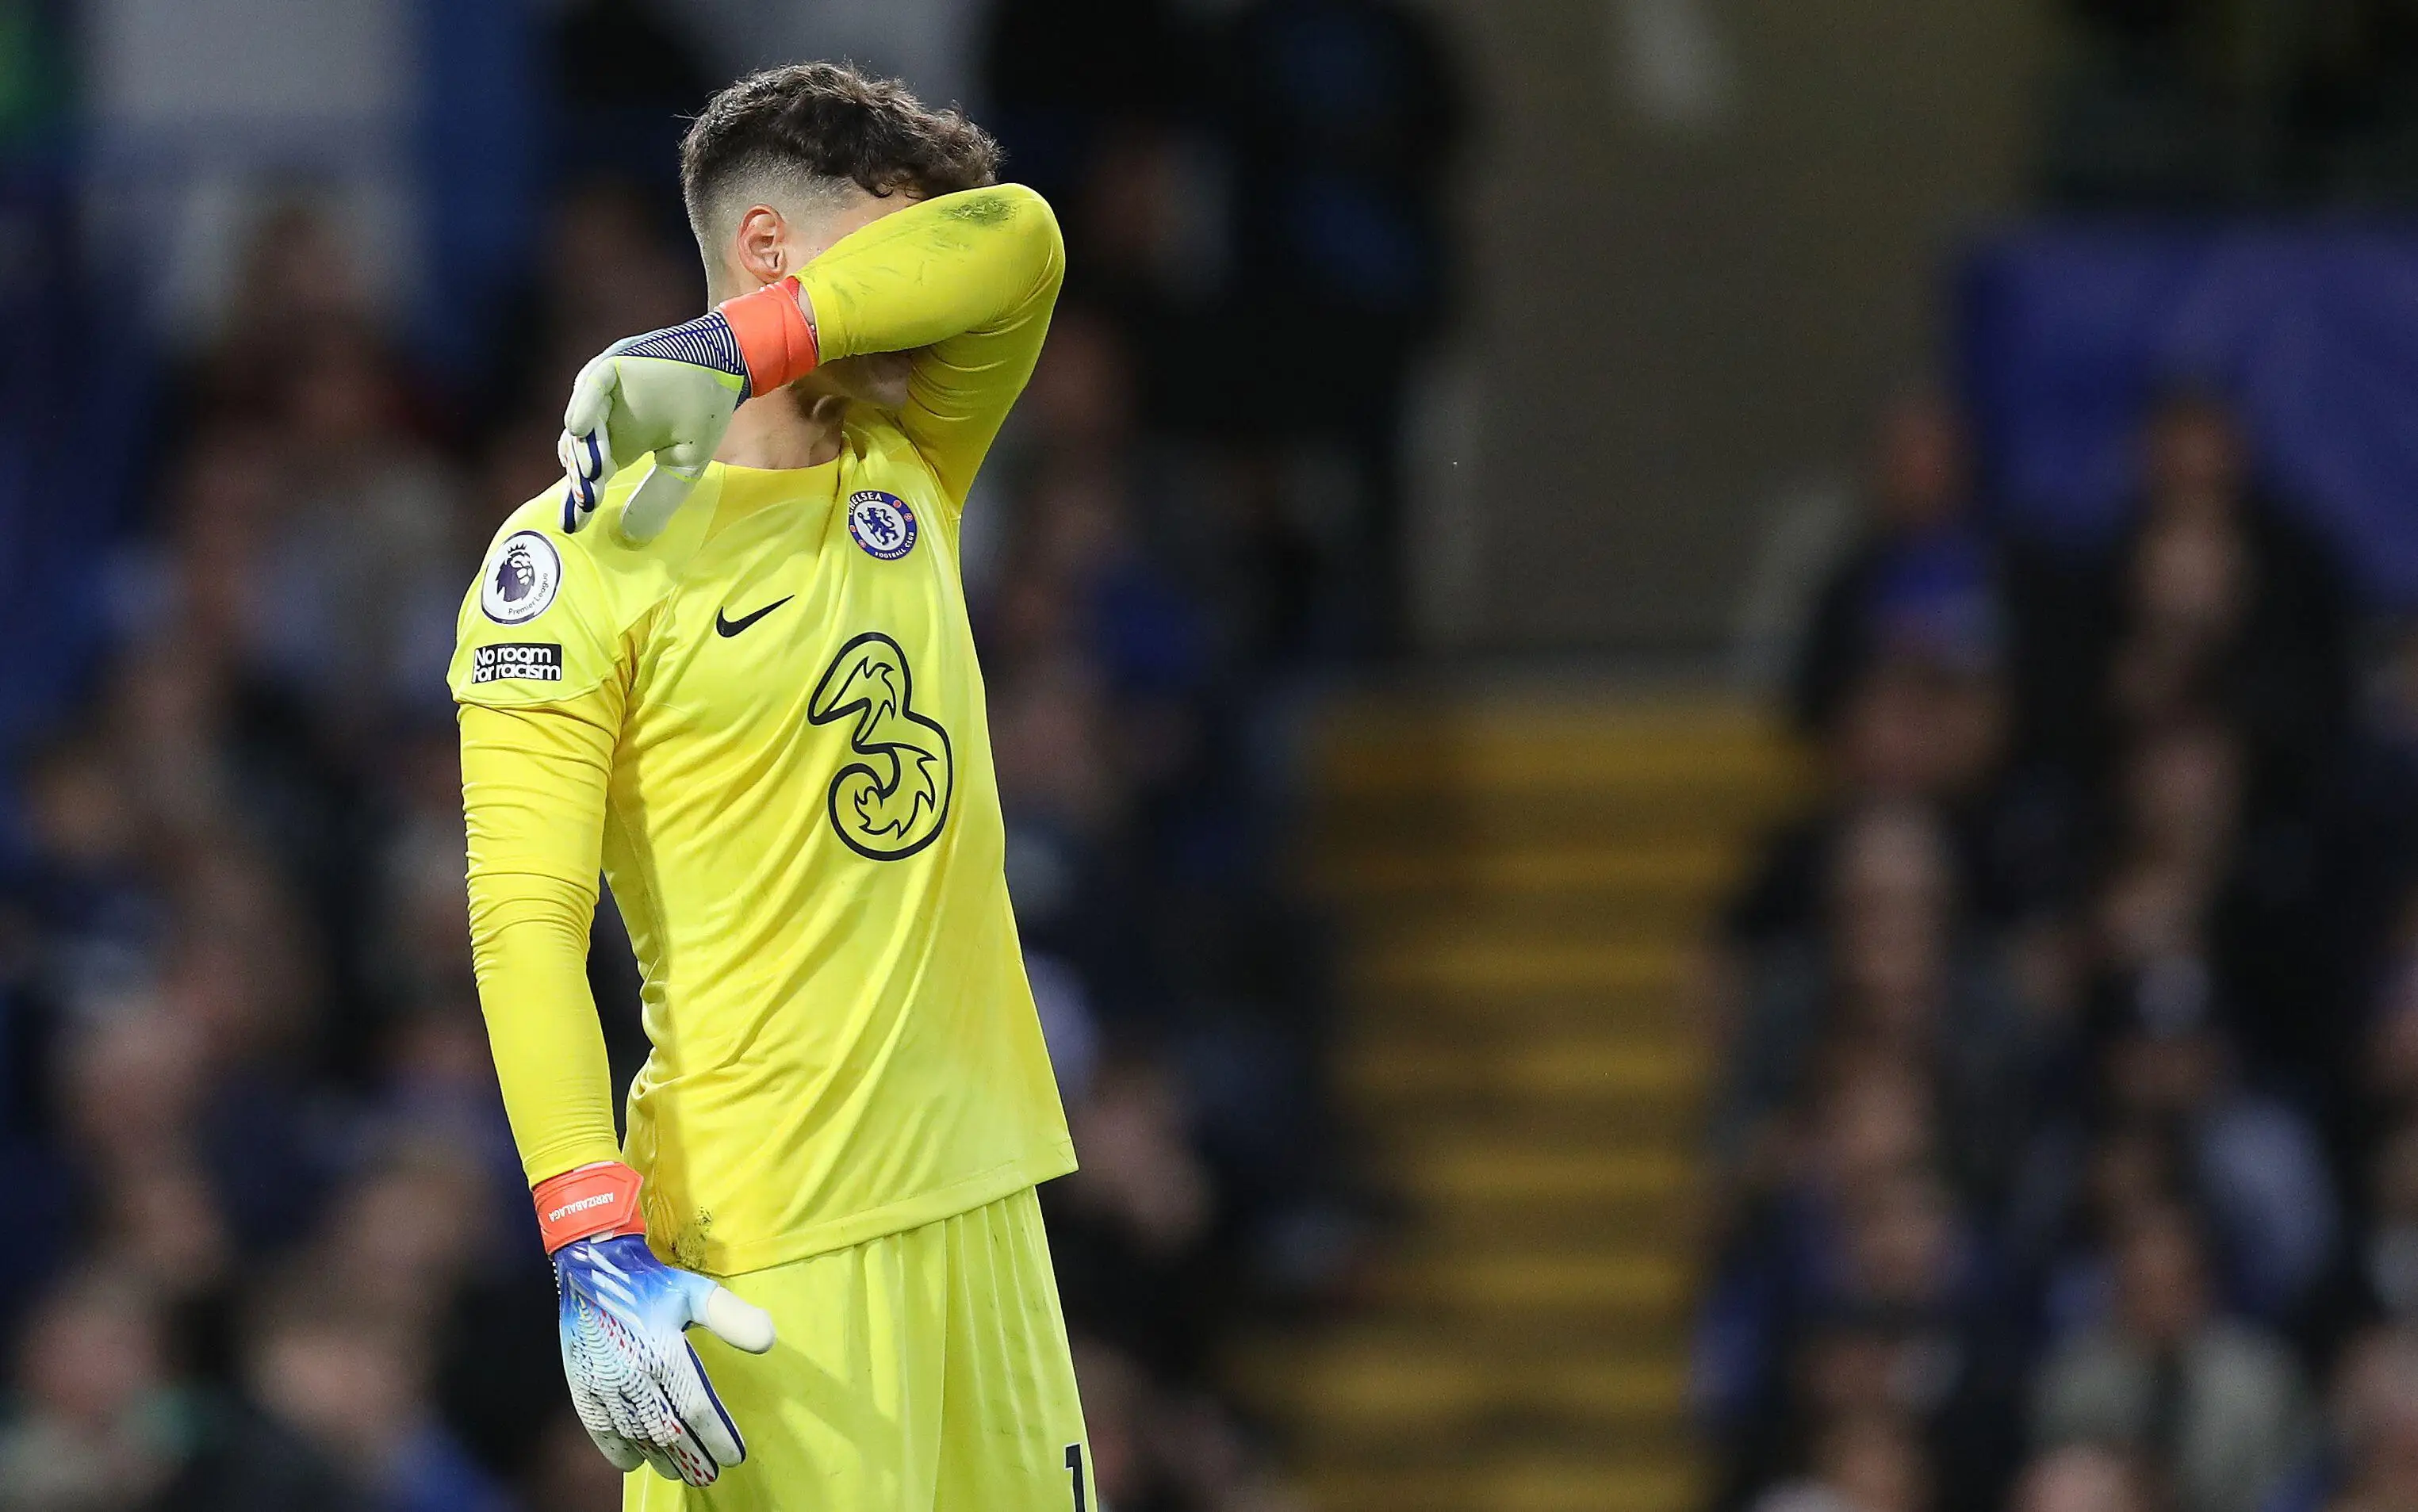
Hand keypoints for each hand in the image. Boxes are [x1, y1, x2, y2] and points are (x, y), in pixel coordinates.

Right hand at [554, 1232, 776, 1485]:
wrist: (595, 1268)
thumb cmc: (653, 1284)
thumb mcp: (697, 1292)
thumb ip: (732, 1317)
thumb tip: (768, 1340)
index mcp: (665, 1353)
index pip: (697, 1409)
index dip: (716, 1437)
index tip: (734, 1456)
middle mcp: (634, 1375)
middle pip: (668, 1431)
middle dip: (692, 1457)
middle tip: (710, 1474)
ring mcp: (604, 1384)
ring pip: (636, 1435)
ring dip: (660, 1458)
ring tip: (680, 1471)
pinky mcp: (582, 1387)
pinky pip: (600, 1431)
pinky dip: (617, 1451)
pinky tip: (634, 1461)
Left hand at [559, 280, 820, 540]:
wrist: (725, 365)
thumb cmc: (704, 412)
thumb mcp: (685, 465)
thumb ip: (659, 497)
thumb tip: (632, 536)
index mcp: (620, 442)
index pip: (593, 473)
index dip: (584, 496)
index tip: (579, 522)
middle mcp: (606, 419)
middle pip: (580, 451)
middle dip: (582, 478)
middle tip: (588, 500)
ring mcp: (605, 393)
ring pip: (582, 423)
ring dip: (582, 449)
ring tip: (590, 474)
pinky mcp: (613, 367)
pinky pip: (592, 385)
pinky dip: (583, 404)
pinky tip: (579, 427)